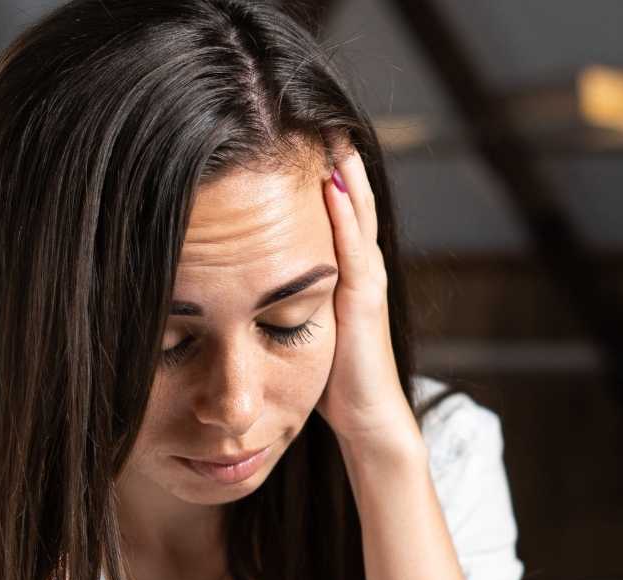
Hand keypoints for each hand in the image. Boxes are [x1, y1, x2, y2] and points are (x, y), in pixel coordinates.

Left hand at [315, 145, 422, 459]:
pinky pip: (354, 247)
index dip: (323, 178)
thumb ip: (292, 304)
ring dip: (344, 172)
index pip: (336, 216)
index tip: (300, 142)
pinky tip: (330, 183)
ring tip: (328, 131)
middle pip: (350, 203)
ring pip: (357, 215)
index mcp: (346, 277)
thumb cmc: (335, 383)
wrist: (367, 419)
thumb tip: (255, 290)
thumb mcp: (310, 330)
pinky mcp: (364, 301)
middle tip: (317, 117)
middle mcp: (361, 272)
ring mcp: (367, 283)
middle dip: (337, 161)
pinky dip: (344, 213)